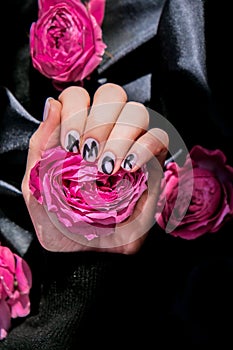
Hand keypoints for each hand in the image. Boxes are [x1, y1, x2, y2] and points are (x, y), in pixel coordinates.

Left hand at [22, 83, 167, 253]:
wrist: (85, 252)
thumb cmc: (60, 219)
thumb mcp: (36, 184)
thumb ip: (40, 144)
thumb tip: (52, 104)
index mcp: (80, 134)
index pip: (81, 95)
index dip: (76, 109)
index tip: (70, 144)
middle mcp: (108, 134)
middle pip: (113, 95)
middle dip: (99, 120)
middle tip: (88, 154)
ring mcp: (133, 147)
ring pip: (138, 112)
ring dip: (120, 135)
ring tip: (107, 166)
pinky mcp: (154, 165)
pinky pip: (159, 139)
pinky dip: (144, 148)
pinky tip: (128, 168)